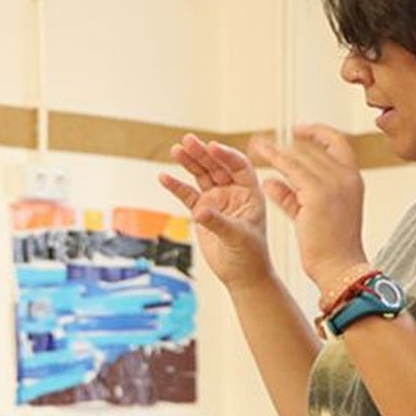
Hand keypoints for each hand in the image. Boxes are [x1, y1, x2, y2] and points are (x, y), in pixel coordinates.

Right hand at [158, 133, 274, 289]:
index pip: (239, 166)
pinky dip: (176, 186)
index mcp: (250, 192)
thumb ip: (218, 222)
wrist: (241, 274)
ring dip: (189, 162)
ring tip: (175, 149)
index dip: (225, 155)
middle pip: (216, 166)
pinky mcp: (201, 211)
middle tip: (187, 140)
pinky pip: (187, 194)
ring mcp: (216, 200)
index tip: (211, 146)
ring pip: (201, 175)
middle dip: (202, 153)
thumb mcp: (237, 237)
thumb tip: (199, 211)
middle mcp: (233, 192)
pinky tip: (165, 177)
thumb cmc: (250, 256)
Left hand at [249, 124, 368, 288]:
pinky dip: (274, 158)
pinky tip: (259, 155)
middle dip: (290, 141)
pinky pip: (291, 167)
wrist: (340, 268)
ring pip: (301, 154)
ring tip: (256, 144)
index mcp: (354, 180)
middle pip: (316, 147)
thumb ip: (292, 196)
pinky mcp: (318, 193)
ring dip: (277, 148)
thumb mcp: (311, 215)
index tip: (297, 130)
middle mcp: (347, 177)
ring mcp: (335, 184)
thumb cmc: (329, 247)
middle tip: (266, 141)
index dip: (318, 133)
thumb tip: (270, 182)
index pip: (338, 143)